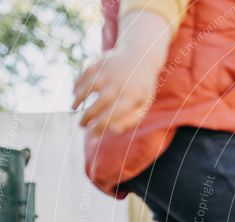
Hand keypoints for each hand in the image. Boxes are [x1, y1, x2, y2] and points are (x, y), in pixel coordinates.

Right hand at [72, 12, 169, 134]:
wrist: (140, 55)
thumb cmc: (140, 87)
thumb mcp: (142, 103)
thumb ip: (131, 118)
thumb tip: (113, 130)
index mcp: (132, 96)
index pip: (114, 114)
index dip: (101, 124)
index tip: (92, 133)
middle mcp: (119, 84)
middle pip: (99, 103)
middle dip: (87, 116)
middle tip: (81, 125)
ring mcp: (109, 71)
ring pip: (89, 87)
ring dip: (78, 100)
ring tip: (73, 109)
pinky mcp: (100, 62)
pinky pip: (85, 75)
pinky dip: (77, 84)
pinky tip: (74, 93)